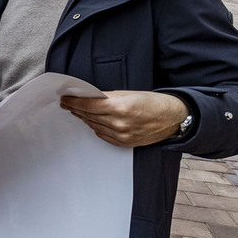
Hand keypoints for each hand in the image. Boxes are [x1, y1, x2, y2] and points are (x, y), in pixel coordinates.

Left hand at [59, 90, 189, 147]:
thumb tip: (88, 98)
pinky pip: (102, 135)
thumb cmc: (152, 102)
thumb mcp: (129, 93)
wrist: (172, 118)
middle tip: (66, 103)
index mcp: (120, 107)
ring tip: (76, 111)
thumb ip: (107, 97)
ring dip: (84, 118)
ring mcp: (121, 135)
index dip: (74, 101)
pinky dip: (96, 127)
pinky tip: (91, 121)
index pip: (88, 105)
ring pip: (94, 126)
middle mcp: (119, 123)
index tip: (65, 97)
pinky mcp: (124, 143)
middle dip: (76, 108)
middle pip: (89, 116)